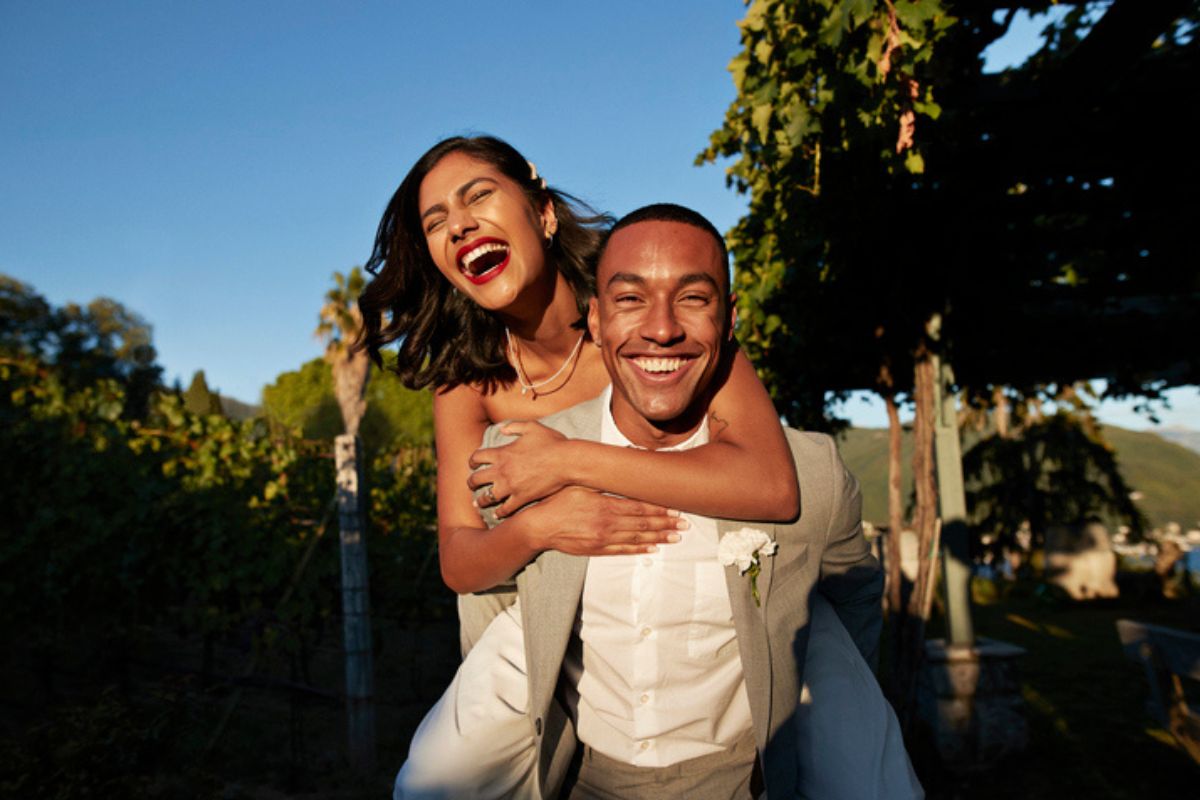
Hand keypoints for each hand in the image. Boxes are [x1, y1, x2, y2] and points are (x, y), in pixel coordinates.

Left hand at [469, 421, 572, 516]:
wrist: (566, 461)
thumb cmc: (551, 442)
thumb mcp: (532, 427)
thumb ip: (514, 426)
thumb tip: (501, 429)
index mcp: (502, 453)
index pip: (477, 457)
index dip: (472, 461)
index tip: (473, 464)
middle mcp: (502, 471)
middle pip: (476, 479)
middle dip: (471, 482)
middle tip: (471, 484)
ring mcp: (510, 486)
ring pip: (487, 497)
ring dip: (481, 501)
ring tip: (478, 503)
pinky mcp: (521, 498)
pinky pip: (505, 509)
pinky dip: (499, 513)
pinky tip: (497, 514)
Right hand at [521, 487, 687, 556]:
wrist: (540, 525)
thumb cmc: (558, 501)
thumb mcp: (579, 483)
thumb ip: (602, 476)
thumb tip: (622, 460)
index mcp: (605, 505)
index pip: (639, 507)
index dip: (659, 509)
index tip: (676, 508)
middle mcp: (607, 523)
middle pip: (643, 524)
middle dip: (665, 523)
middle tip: (684, 524)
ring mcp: (603, 538)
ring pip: (637, 539)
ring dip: (658, 537)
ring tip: (675, 537)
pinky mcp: (597, 549)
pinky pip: (622, 551)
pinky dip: (639, 550)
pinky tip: (653, 548)